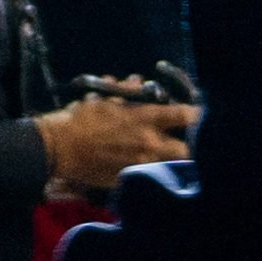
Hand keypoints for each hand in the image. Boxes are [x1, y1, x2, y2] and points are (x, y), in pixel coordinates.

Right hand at [31, 90, 193, 200]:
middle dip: (193, 144)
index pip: (185, 116)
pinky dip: (154, 169)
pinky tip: (152, 165)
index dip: (199, 115)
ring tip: (174, 154)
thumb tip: (140, 81)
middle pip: (187, 149)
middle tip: (192, 141)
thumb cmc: (81, 118)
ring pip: (171, 164)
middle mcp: (149, 143)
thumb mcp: (105, 98)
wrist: (58, 149)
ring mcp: (141, 165)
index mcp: (145, 119)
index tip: (203, 114)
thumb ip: (127, 91)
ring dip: (174, 158)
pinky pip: (151, 174)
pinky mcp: (130, 179)